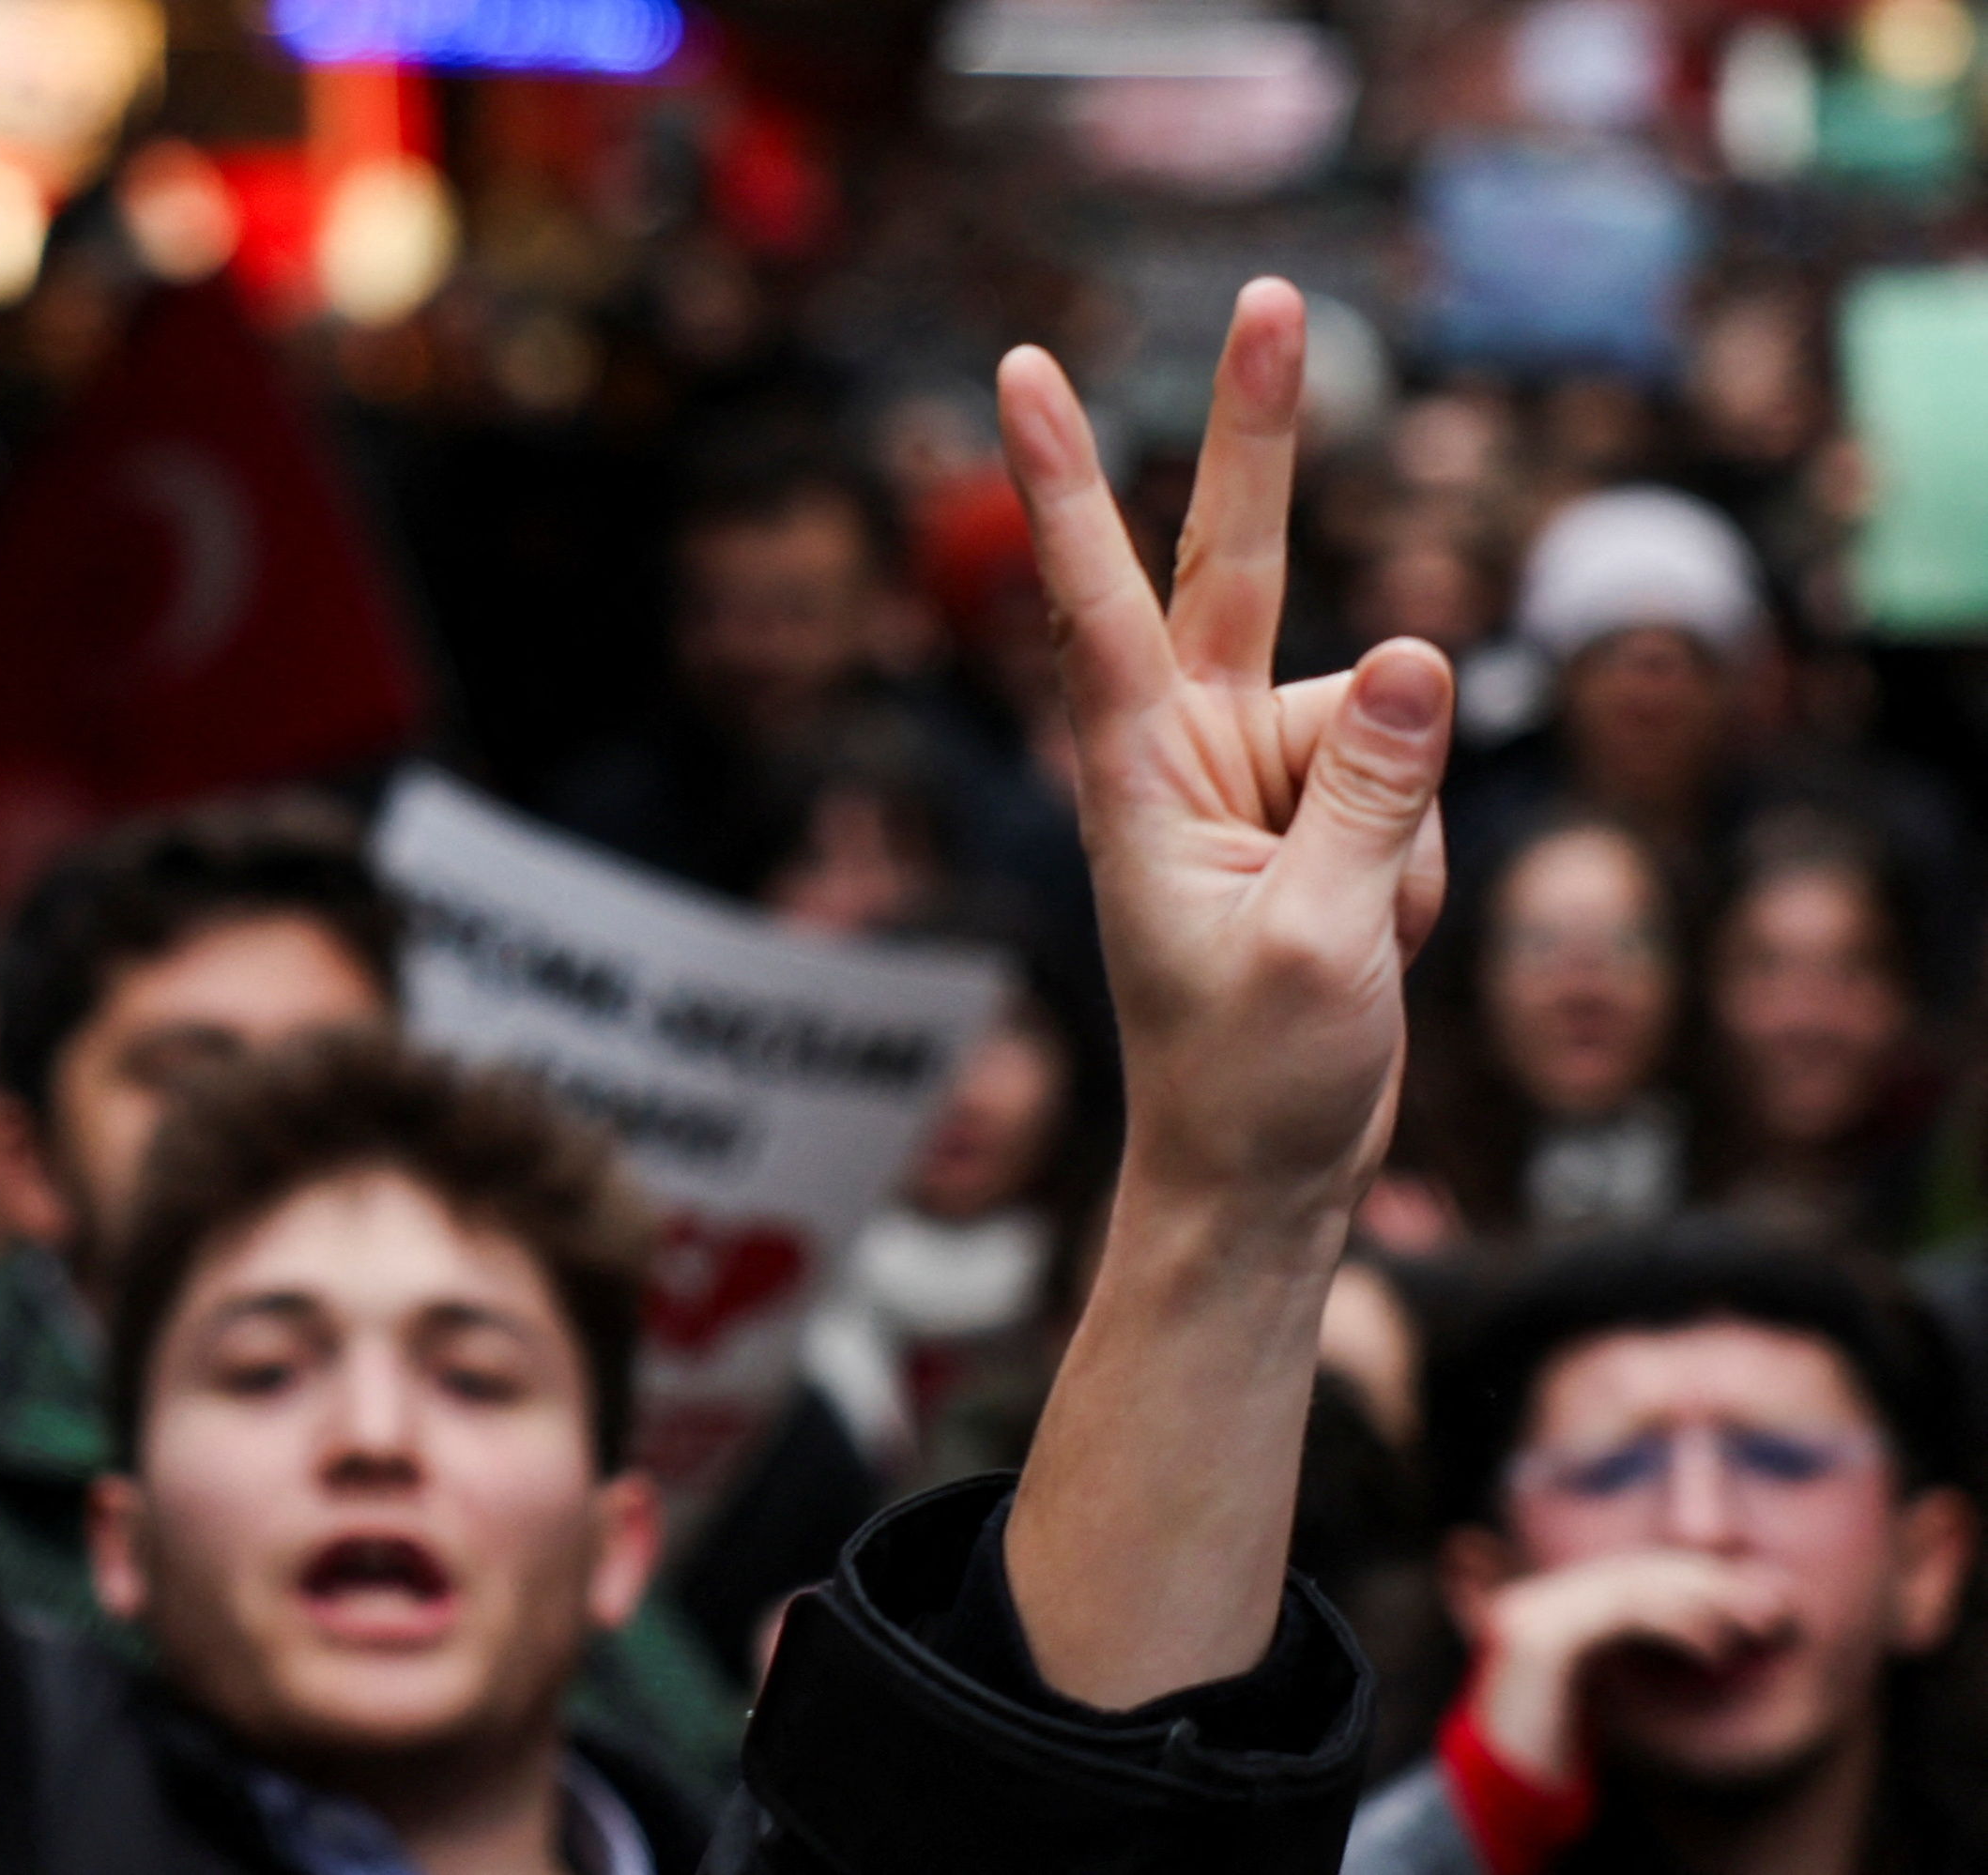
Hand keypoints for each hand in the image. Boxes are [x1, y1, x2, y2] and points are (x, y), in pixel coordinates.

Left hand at [994, 281, 1454, 1710]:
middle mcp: (1190, 750)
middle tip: (1271, 295)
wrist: (1262, 1171)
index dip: (1063, 482)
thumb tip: (1422, 646)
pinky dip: (1413, 871)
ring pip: (1382, 726)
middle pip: (1237, 565)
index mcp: (1136, 773)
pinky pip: (1409, 794)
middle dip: (1263, 438)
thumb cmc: (1250, 1076)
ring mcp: (1260, 776)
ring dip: (1395, 834)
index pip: (1093, 599)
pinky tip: (1367, 940)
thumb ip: (1369, 792)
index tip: (1018, 370)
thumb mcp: (1320, 940)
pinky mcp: (1323, 813)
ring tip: (1341, 937)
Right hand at [1477, 1551, 1796, 1783]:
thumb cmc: (1557, 1753)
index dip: (1688, 1578)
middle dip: (1706, 1584)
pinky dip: (1675, 1625)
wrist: (1505, 1791)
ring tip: (1751, 1628)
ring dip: (1701, 1604)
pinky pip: (1621, 1615)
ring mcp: (1529, 1615)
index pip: (1624, 1574)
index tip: (1746, 1595)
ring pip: (1630, 1587)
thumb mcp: (1597, 1692)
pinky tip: (1711, 1648)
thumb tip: (1704, 1627)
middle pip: (1630, 1571)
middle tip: (1768, 1607)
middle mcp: (1528, 1600)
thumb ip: (1627, 1652)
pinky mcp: (1541, 1640)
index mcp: (1539, 1607)